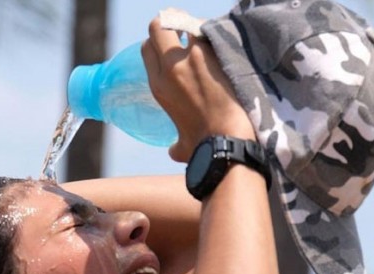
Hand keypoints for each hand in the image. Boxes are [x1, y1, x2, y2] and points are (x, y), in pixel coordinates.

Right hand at [141, 18, 254, 162]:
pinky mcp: (213, 54)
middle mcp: (169, 68)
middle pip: (158, 27)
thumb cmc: (205, 147)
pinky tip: (223, 42)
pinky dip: (214, 33)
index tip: (172, 44)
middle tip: (186, 30)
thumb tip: (174, 151)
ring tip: (206, 35)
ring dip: (194, 26)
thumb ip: (175, 145)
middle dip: (170, 23)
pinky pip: (208, 30)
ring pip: (183, 23)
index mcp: (158, 86)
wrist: (227, 141)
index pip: (147, 48)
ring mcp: (191, 58)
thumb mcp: (182, 145)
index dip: (158, 42)